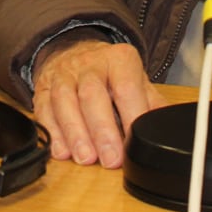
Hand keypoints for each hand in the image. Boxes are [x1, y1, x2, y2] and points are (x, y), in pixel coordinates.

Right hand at [31, 37, 162, 167]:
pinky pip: (44, 108)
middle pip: (92, 94)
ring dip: (75, 132)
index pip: (126, 86)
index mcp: (119, 60)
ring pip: (65, 100)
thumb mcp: (137, 81)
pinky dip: (52, 132)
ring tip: (85, 158)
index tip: (134, 141)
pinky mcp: (43, 88)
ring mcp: (64, 75)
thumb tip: (167, 130)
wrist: (77, 52)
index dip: (131, 114)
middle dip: (102, 129)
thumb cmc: (112, 75)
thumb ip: (152, 105)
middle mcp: (90, 64)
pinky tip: (61, 152)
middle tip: (111, 159)